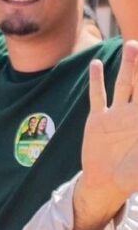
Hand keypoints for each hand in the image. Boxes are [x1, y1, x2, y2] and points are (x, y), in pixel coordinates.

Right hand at [79, 42, 137, 205]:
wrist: (106, 183)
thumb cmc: (132, 177)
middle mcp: (134, 114)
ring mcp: (116, 115)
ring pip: (124, 84)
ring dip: (128, 66)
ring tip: (130, 47)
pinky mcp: (98, 119)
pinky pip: (98, 96)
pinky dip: (96, 81)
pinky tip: (96, 64)